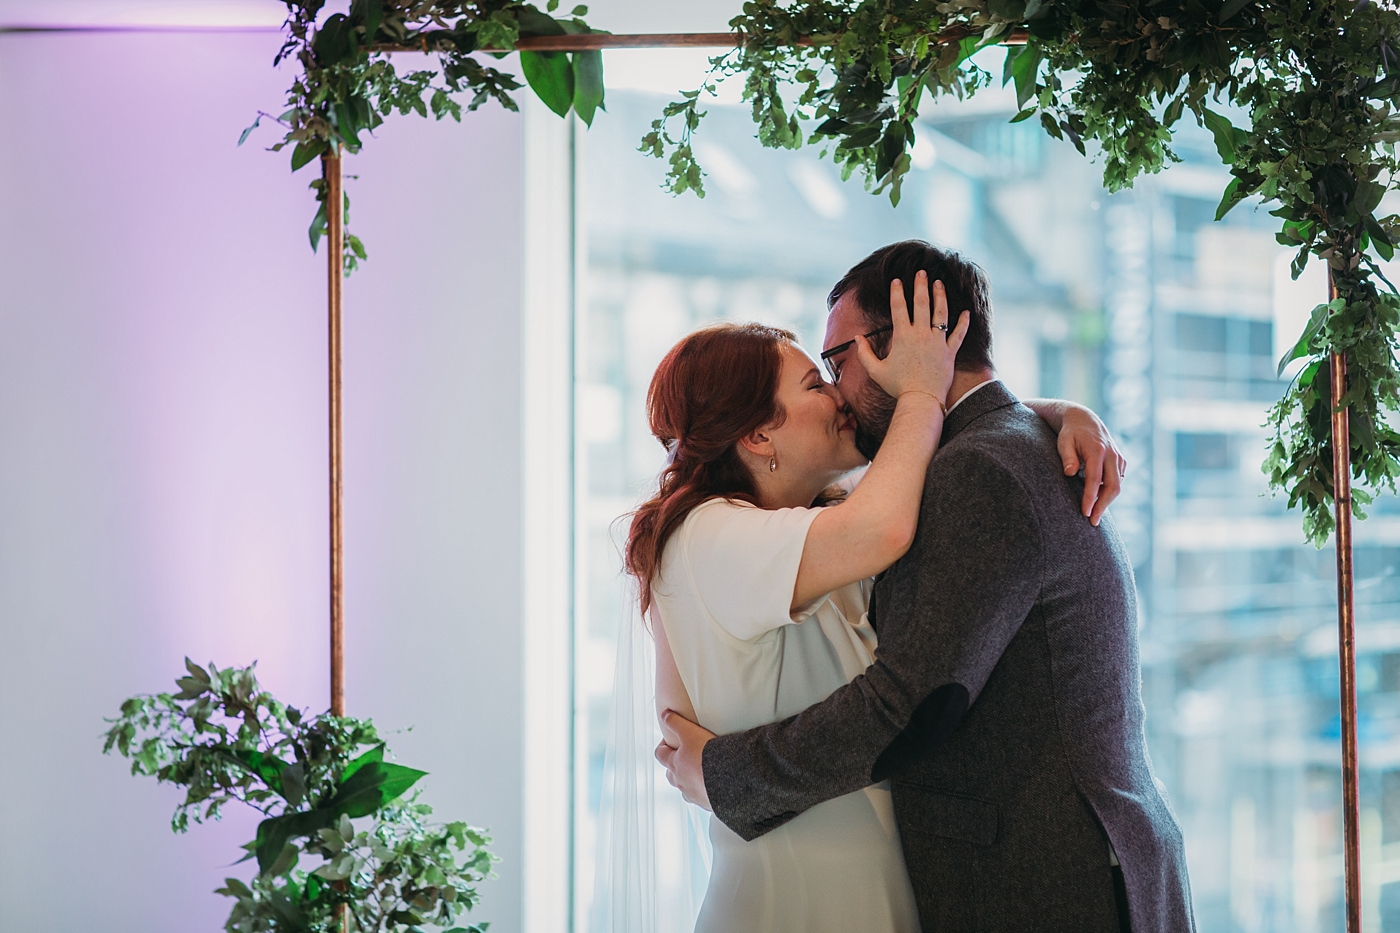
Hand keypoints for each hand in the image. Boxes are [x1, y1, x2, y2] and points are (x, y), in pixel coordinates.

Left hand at [655, 709, 715, 810]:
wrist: (728, 779)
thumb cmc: (707, 757)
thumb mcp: (690, 733)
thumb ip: (676, 723)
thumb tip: (664, 715)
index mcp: (674, 765)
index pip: (660, 755)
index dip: (663, 746)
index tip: (669, 741)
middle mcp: (680, 782)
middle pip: (670, 775)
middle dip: (674, 767)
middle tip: (684, 758)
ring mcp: (693, 794)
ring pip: (685, 788)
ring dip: (688, 781)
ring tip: (699, 773)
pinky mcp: (706, 802)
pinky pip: (701, 797)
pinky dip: (704, 791)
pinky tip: (712, 786)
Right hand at [856, 271, 969, 405]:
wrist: (921, 399)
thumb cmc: (897, 386)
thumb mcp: (876, 371)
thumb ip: (865, 353)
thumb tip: (857, 339)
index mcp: (903, 336)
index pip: (899, 308)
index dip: (897, 292)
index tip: (897, 280)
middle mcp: (921, 334)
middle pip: (921, 304)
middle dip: (921, 286)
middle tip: (922, 272)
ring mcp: (937, 342)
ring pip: (940, 313)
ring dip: (940, 296)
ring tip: (939, 284)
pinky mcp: (949, 352)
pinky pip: (958, 334)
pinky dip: (963, 323)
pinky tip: (966, 312)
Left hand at [1056, 405, 1125, 524]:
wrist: (1084, 420)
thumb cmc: (1070, 433)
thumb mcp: (1063, 441)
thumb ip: (1067, 457)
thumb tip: (1069, 473)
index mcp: (1097, 451)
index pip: (1095, 480)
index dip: (1091, 498)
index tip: (1085, 513)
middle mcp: (1112, 455)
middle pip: (1113, 486)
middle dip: (1103, 506)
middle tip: (1092, 522)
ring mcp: (1119, 458)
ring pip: (1118, 485)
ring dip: (1107, 501)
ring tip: (1094, 514)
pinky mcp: (1121, 462)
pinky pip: (1119, 480)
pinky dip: (1110, 492)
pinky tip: (1099, 500)